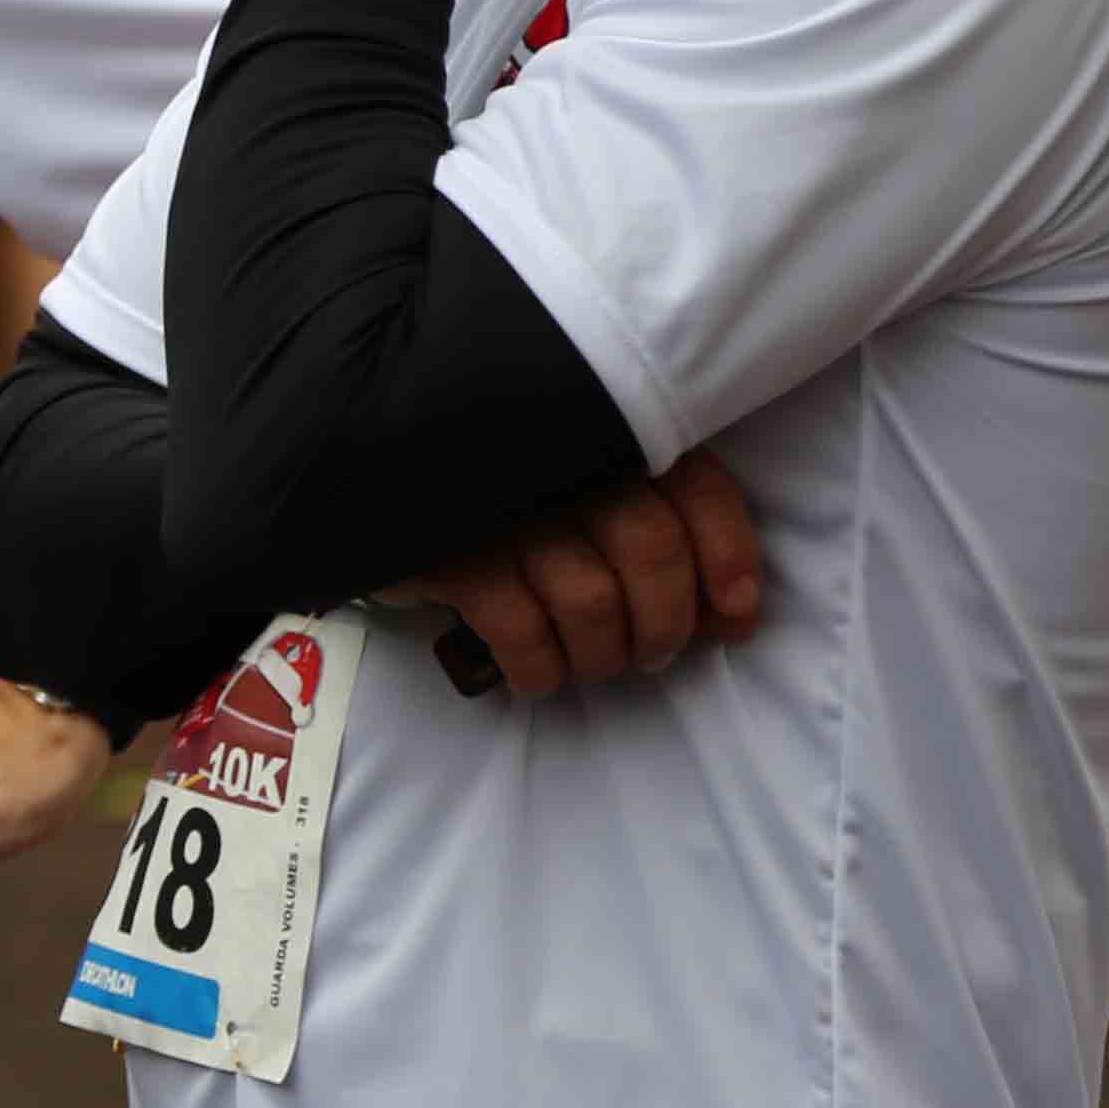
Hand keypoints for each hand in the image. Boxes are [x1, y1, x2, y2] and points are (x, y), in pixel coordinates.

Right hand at [391, 450, 762, 698]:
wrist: (374, 473)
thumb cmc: (505, 496)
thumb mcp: (585, 486)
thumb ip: (659, 529)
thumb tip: (731, 615)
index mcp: (608, 432)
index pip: (698, 489)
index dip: (729, 560)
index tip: (734, 618)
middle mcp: (564, 458)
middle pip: (651, 551)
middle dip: (665, 623)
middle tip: (652, 654)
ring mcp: (505, 505)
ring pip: (592, 601)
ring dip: (603, 655)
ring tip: (592, 665)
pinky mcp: (450, 551)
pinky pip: (520, 631)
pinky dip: (541, 669)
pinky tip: (537, 675)